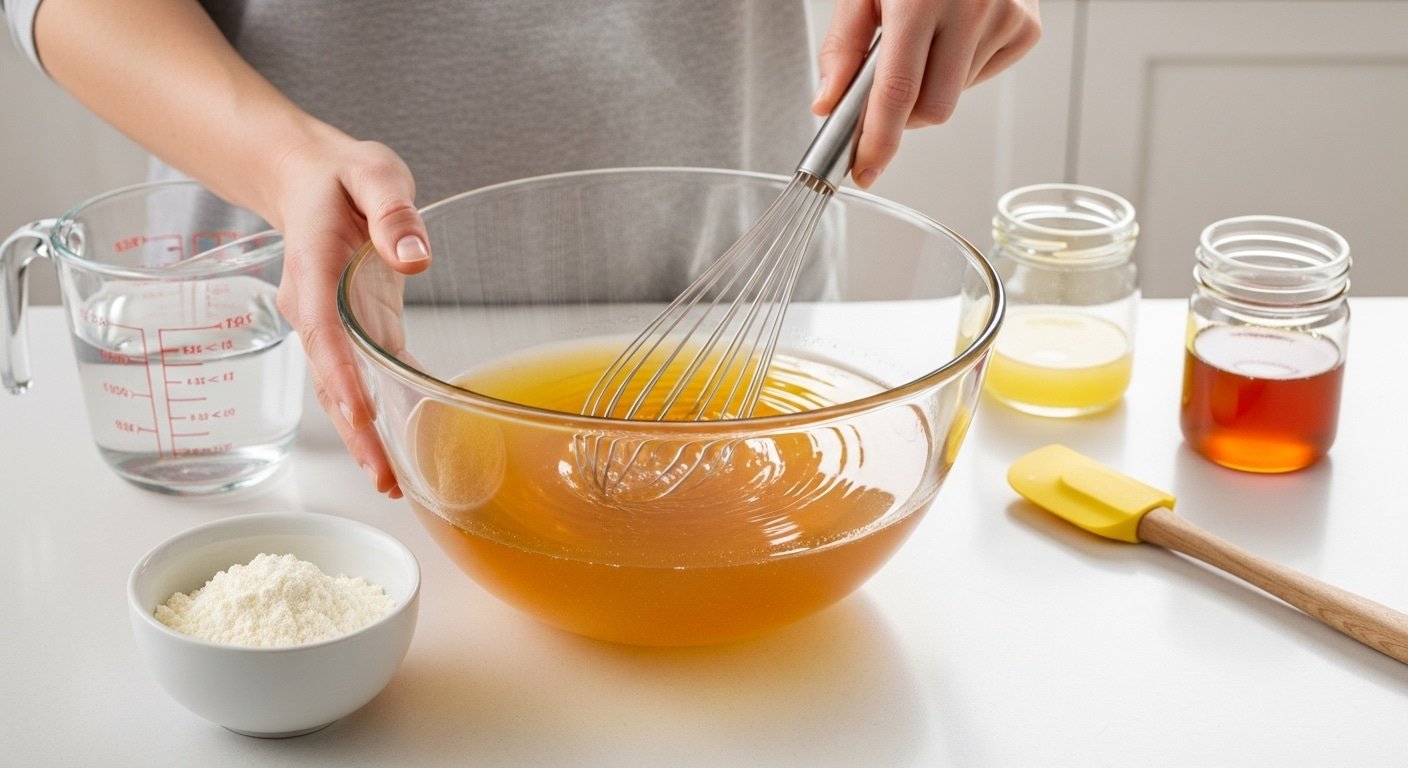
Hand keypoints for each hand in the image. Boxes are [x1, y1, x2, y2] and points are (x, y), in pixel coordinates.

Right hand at [271, 131, 430, 497]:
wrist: (307, 177)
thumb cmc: (341, 175)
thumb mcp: (373, 172)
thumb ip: (393, 211)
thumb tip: (414, 258)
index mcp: (313, 266)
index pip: (324, 329)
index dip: (341, 374)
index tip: (361, 413)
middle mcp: (311, 306)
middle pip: (327, 377)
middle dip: (353, 431)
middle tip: (384, 478)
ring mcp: (325, 325)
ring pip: (337, 390)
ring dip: (361, 437)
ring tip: (391, 483)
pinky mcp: (348, 332)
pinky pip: (357, 380)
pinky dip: (376, 416)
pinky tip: (401, 450)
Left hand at [813, 0, 1041, 187]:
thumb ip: (843, 47)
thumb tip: (828, 104)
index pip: (897, 92)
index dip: (878, 140)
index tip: (865, 170)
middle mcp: (971, 8)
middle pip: (933, 110)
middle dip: (904, 116)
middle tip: (887, 93)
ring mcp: (1006, 19)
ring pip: (957, 96)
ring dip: (932, 85)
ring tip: (926, 39)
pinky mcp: (1027, 28)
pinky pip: (982, 77)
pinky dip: (961, 69)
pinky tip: (955, 34)